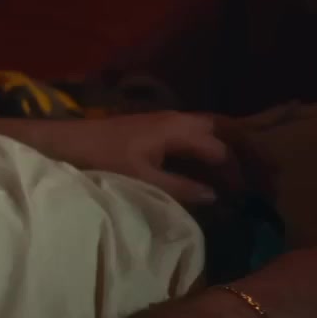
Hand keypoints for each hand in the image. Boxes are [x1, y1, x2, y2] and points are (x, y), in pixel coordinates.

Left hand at [42, 111, 235, 204]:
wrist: (66, 142)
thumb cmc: (103, 158)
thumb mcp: (144, 180)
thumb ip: (181, 188)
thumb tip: (215, 196)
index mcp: (177, 129)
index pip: (219, 150)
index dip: (234, 175)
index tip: (246, 198)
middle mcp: (175, 119)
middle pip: (218, 132)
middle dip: (236, 153)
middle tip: (251, 180)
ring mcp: (162, 121)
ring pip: (203, 131)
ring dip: (218, 150)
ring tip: (232, 177)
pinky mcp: (150, 128)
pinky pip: (187, 135)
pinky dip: (201, 150)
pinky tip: (201, 169)